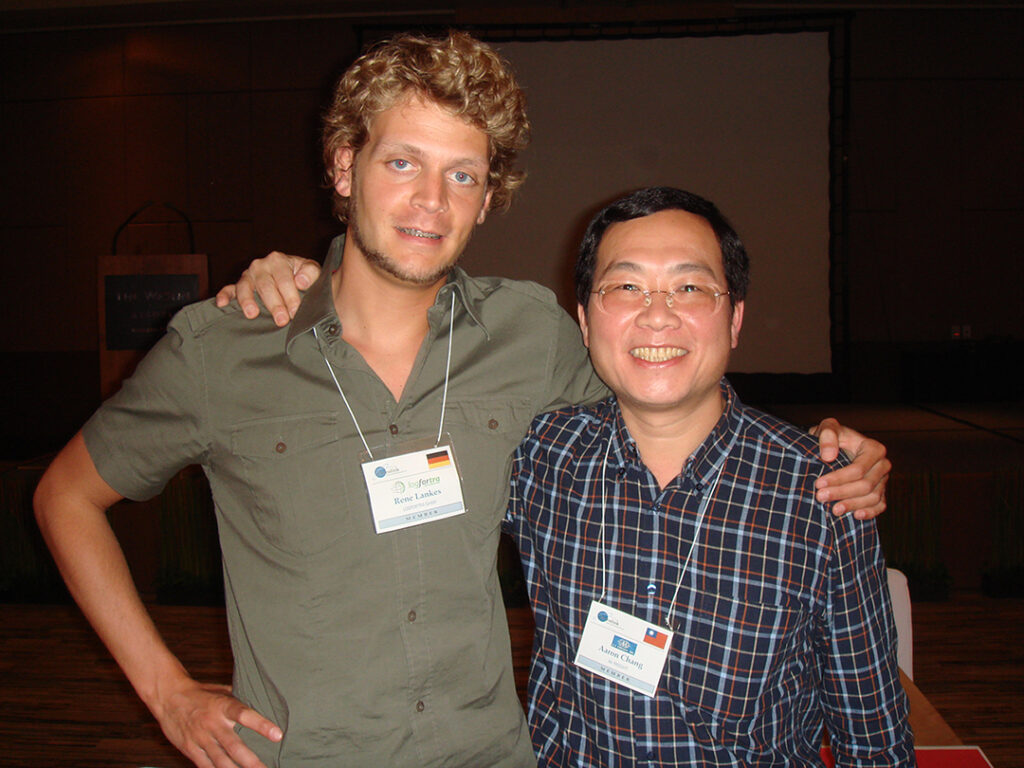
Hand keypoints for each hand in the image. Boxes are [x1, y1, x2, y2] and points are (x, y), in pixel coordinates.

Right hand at [155, 679, 281, 767]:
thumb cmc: (198, 692)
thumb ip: (237, 701)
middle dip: (251, 760)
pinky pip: (205, 765)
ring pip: (220, 760)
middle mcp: (212, 723)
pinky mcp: (190, 749)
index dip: (261, 725)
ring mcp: (200, 738)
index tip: (277, 735)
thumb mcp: (220, 691)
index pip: (245, 715)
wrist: (168, 696)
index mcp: (222, 706)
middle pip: (234, 745)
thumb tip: (259, 702)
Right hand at [215, 252, 320, 326]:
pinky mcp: (239, 285)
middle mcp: (261, 265)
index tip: (295, 310)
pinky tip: (221, 303)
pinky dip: (224, 295)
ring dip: (248, 301)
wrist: (291, 273)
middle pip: (265, 285)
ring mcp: (248, 275)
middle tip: (281, 320)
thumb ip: (310, 273)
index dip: (290, 296)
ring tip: (252, 314)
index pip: (284, 279)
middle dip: (274, 304)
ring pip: (245, 287)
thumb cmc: (301, 274)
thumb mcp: (310, 269)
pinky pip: (229, 289)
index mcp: (278, 260)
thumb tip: (301, 282)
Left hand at [811, 418, 890, 519]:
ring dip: (853, 505)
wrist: (834, 449)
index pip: (858, 469)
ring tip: (834, 510)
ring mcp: (883, 480)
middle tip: (820, 497)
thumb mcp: (827, 428)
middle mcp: (883, 465)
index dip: (838, 478)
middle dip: (842, 493)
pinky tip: (856, 515)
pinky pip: (880, 505)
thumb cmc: (831, 437)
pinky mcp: (881, 492)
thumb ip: (827, 435)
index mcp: (874, 448)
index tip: (818, 483)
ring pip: (873, 497)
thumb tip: (829, 456)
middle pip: (866, 485)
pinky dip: (870, 512)